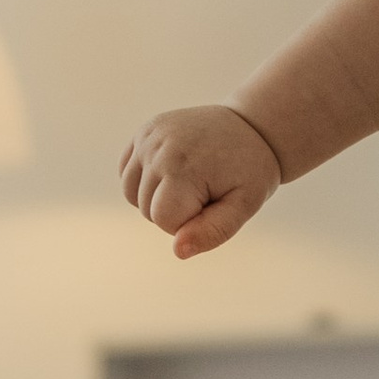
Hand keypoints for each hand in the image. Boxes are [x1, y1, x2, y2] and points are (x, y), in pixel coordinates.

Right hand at [119, 103, 283, 258]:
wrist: (251, 127)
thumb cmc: (250, 171)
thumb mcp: (244, 206)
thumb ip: (212, 232)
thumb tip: (178, 251)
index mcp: (183, 167)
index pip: (163, 220)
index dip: (189, 222)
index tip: (213, 202)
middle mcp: (159, 148)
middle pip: (146, 209)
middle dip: (175, 210)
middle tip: (206, 187)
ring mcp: (148, 136)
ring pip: (131, 194)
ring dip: (156, 197)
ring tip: (189, 180)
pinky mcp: (144, 131)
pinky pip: (127, 173)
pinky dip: (145, 180)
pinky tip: (173, 170)